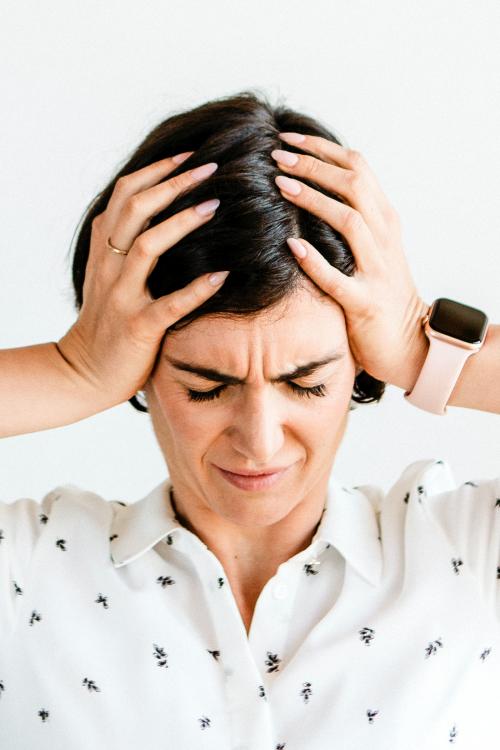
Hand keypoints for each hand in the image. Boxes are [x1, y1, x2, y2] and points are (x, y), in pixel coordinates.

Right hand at [57, 154, 227, 407]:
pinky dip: (196, 289)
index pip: (125, 195)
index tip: (189, 155)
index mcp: (104, 249)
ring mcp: (121, 296)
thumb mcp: (109, 274)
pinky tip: (221, 275)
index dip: (156, 171)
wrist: (86, 370)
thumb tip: (161, 211)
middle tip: (210, 167)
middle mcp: (109, 266)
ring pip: (146, 247)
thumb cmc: (108, 320)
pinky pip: (168, 305)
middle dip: (172, 184)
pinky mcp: (137, 327)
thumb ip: (125, 243)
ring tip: (214, 205)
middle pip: (135, 210)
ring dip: (181, 223)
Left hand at [271, 133, 429, 389]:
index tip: (287, 137)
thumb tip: (315, 180)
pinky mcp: (365, 302)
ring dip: (314, 199)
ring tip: (280, 185)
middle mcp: (385, 237)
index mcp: (385, 218)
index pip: (358, 167)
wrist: (407, 340)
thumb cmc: (380, 290)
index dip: (322, 148)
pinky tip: (291, 246)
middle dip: (313, 165)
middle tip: (276, 155)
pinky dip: (314, 261)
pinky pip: (338, 278)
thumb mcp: (373, 245)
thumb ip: (353, 213)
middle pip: (353, 184)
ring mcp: (378, 269)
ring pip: (350, 221)